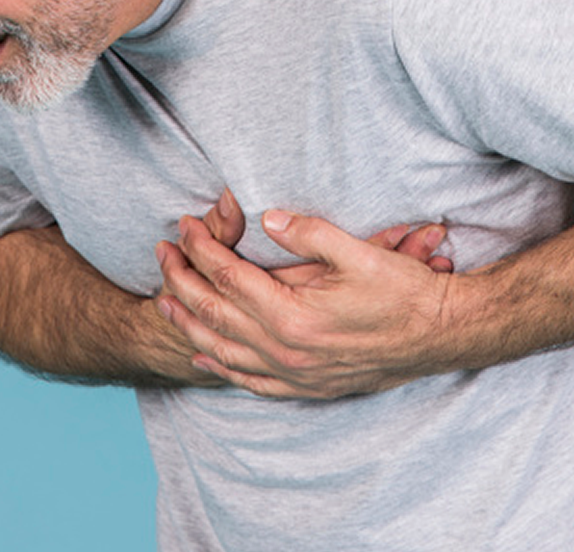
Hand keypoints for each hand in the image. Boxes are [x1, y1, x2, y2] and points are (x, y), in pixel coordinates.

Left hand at [155, 210, 454, 398]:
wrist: (444, 336)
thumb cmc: (406, 292)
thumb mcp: (361, 253)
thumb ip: (311, 234)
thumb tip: (269, 217)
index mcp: (292, 316)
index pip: (227, 277)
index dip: (200, 248)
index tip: (184, 225)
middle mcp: (284, 351)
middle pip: (212, 313)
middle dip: (179, 279)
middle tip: (161, 251)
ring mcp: (292, 374)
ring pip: (220, 350)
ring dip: (187, 322)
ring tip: (163, 298)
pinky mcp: (304, 387)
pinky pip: (248, 381)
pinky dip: (220, 367)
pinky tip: (202, 356)